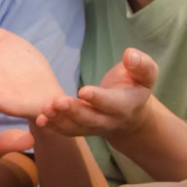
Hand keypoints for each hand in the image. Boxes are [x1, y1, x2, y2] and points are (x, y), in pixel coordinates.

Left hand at [35, 47, 161, 143]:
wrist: (131, 114)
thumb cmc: (136, 85)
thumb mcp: (146, 74)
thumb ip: (141, 65)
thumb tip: (129, 54)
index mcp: (126, 105)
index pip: (111, 103)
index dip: (98, 98)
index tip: (83, 91)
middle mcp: (110, 120)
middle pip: (91, 119)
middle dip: (74, 111)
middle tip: (57, 102)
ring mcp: (95, 127)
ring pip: (77, 127)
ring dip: (60, 120)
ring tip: (45, 110)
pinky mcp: (82, 129)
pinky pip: (68, 131)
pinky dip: (54, 127)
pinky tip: (40, 119)